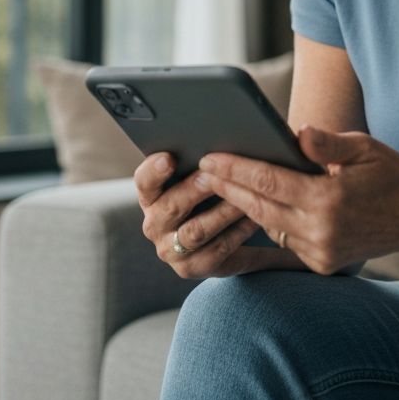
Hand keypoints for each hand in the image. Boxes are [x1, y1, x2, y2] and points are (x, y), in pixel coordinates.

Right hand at [134, 153, 290, 278]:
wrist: (224, 238)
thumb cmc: (211, 194)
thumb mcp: (202, 176)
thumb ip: (204, 158)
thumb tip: (226, 131)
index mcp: (152, 195)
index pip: (144, 181)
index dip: (154, 170)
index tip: (169, 157)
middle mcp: (154, 223)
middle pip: (170, 206)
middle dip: (194, 189)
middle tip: (214, 175)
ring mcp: (170, 249)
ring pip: (195, 231)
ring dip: (221, 212)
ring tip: (243, 198)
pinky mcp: (191, 268)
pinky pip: (216, 249)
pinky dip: (236, 233)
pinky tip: (254, 219)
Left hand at [197, 126, 398, 274]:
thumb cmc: (390, 174)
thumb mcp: (363, 147)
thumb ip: (326, 143)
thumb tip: (296, 133)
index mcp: (328, 200)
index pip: (268, 182)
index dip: (235, 169)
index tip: (210, 158)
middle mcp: (320, 231)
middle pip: (259, 207)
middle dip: (227, 187)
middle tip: (199, 170)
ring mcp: (320, 252)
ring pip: (268, 225)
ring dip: (241, 206)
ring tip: (215, 185)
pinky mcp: (321, 263)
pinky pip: (283, 239)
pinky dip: (265, 221)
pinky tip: (246, 207)